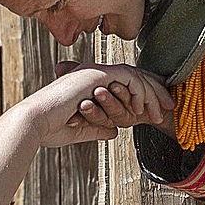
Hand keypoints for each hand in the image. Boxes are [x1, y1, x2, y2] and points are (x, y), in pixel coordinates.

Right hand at [19, 64, 172, 147]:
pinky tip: (142, 110)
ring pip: (135, 75)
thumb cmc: (50, 129)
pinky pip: (130, 78)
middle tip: (169, 106)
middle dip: (154, 91)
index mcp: (87, 84)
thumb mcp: (80, 129)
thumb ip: (97, 127)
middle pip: (133, 76)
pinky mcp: (97, 75)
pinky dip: (139, 93)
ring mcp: (95, 72)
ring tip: (160, 113)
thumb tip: (113, 132)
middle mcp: (93, 74)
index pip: (122, 83)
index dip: (141, 94)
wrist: (35, 124)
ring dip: (151, 93)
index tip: (155, 109)